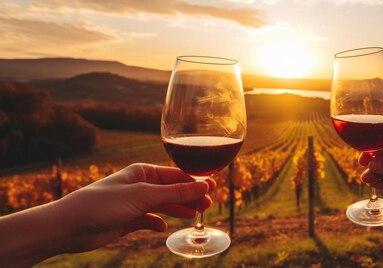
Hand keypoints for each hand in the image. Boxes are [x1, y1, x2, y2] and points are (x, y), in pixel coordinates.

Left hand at [56, 163, 214, 251]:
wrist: (72, 225)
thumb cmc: (104, 203)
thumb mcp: (144, 196)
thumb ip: (176, 192)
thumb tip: (203, 186)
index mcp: (142, 172)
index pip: (176, 175)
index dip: (195, 181)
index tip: (213, 187)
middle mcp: (139, 186)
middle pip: (172, 190)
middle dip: (190, 196)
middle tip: (208, 204)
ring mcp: (133, 203)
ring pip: (163, 205)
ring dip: (178, 209)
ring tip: (195, 215)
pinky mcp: (127, 220)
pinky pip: (149, 220)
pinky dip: (157, 223)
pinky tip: (163, 228)